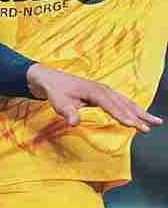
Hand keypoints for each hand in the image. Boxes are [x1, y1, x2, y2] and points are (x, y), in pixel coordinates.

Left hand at [26, 64, 162, 132]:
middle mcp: (102, 89)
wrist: (52, 79)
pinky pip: (122, 101)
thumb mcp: (57, 102)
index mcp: (93, 91)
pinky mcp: (104, 94)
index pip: (110, 104)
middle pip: (122, 104)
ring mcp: (105, 91)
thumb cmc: (55, 91)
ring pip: (126, 102)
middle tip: (148, 128)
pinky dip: (133, 108)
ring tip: (156, 122)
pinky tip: (142, 116)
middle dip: (136, 116)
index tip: (131, 124)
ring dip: (140, 112)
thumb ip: (67, 112)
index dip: (120, 114)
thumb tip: (73, 122)